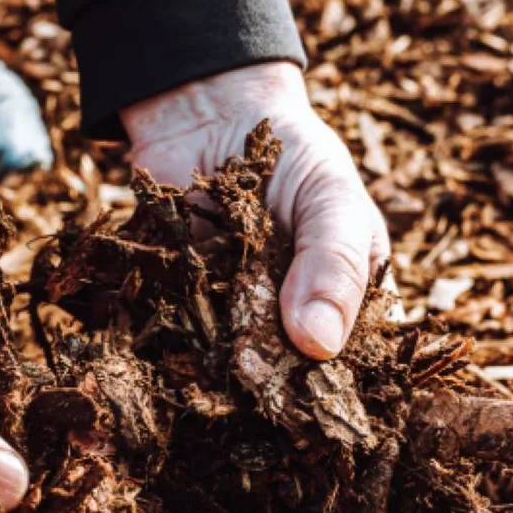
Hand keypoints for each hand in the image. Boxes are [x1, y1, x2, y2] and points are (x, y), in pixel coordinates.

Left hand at [122, 62, 389, 359]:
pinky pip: (179, 341)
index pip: (351, 362)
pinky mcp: (187, 308)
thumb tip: (318, 346)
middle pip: (287, 375)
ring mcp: (238, 320)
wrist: (211, 116)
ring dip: (217, 373)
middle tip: (252, 380)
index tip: (312, 396)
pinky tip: (162, 355)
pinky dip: (171, 349)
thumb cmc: (293, 153)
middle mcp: (294, 322)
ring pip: (231, 367)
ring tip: (207, 372)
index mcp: (348, 303)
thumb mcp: (330, 198)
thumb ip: (333, 263)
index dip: (334, 385)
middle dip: (269, 382)